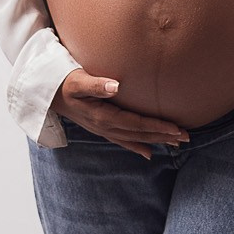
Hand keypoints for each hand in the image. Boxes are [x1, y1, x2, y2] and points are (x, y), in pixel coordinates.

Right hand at [54, 68, 190, 161]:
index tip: (176, 128)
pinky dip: (137, 147)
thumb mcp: (77, 80)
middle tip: (186, 137)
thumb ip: (96, 83)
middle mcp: (105, 127)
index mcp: (103, 116)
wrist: (46, 94)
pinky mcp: (101, 129)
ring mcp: (103, 130)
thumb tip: (116, 86)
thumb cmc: (64, 82)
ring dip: (156, 141)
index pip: (136, 123)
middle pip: (139, 134)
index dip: (157, 127)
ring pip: (134, 139)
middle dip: (163, 136)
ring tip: (176, 143)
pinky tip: (150, 153)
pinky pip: (122, 141)